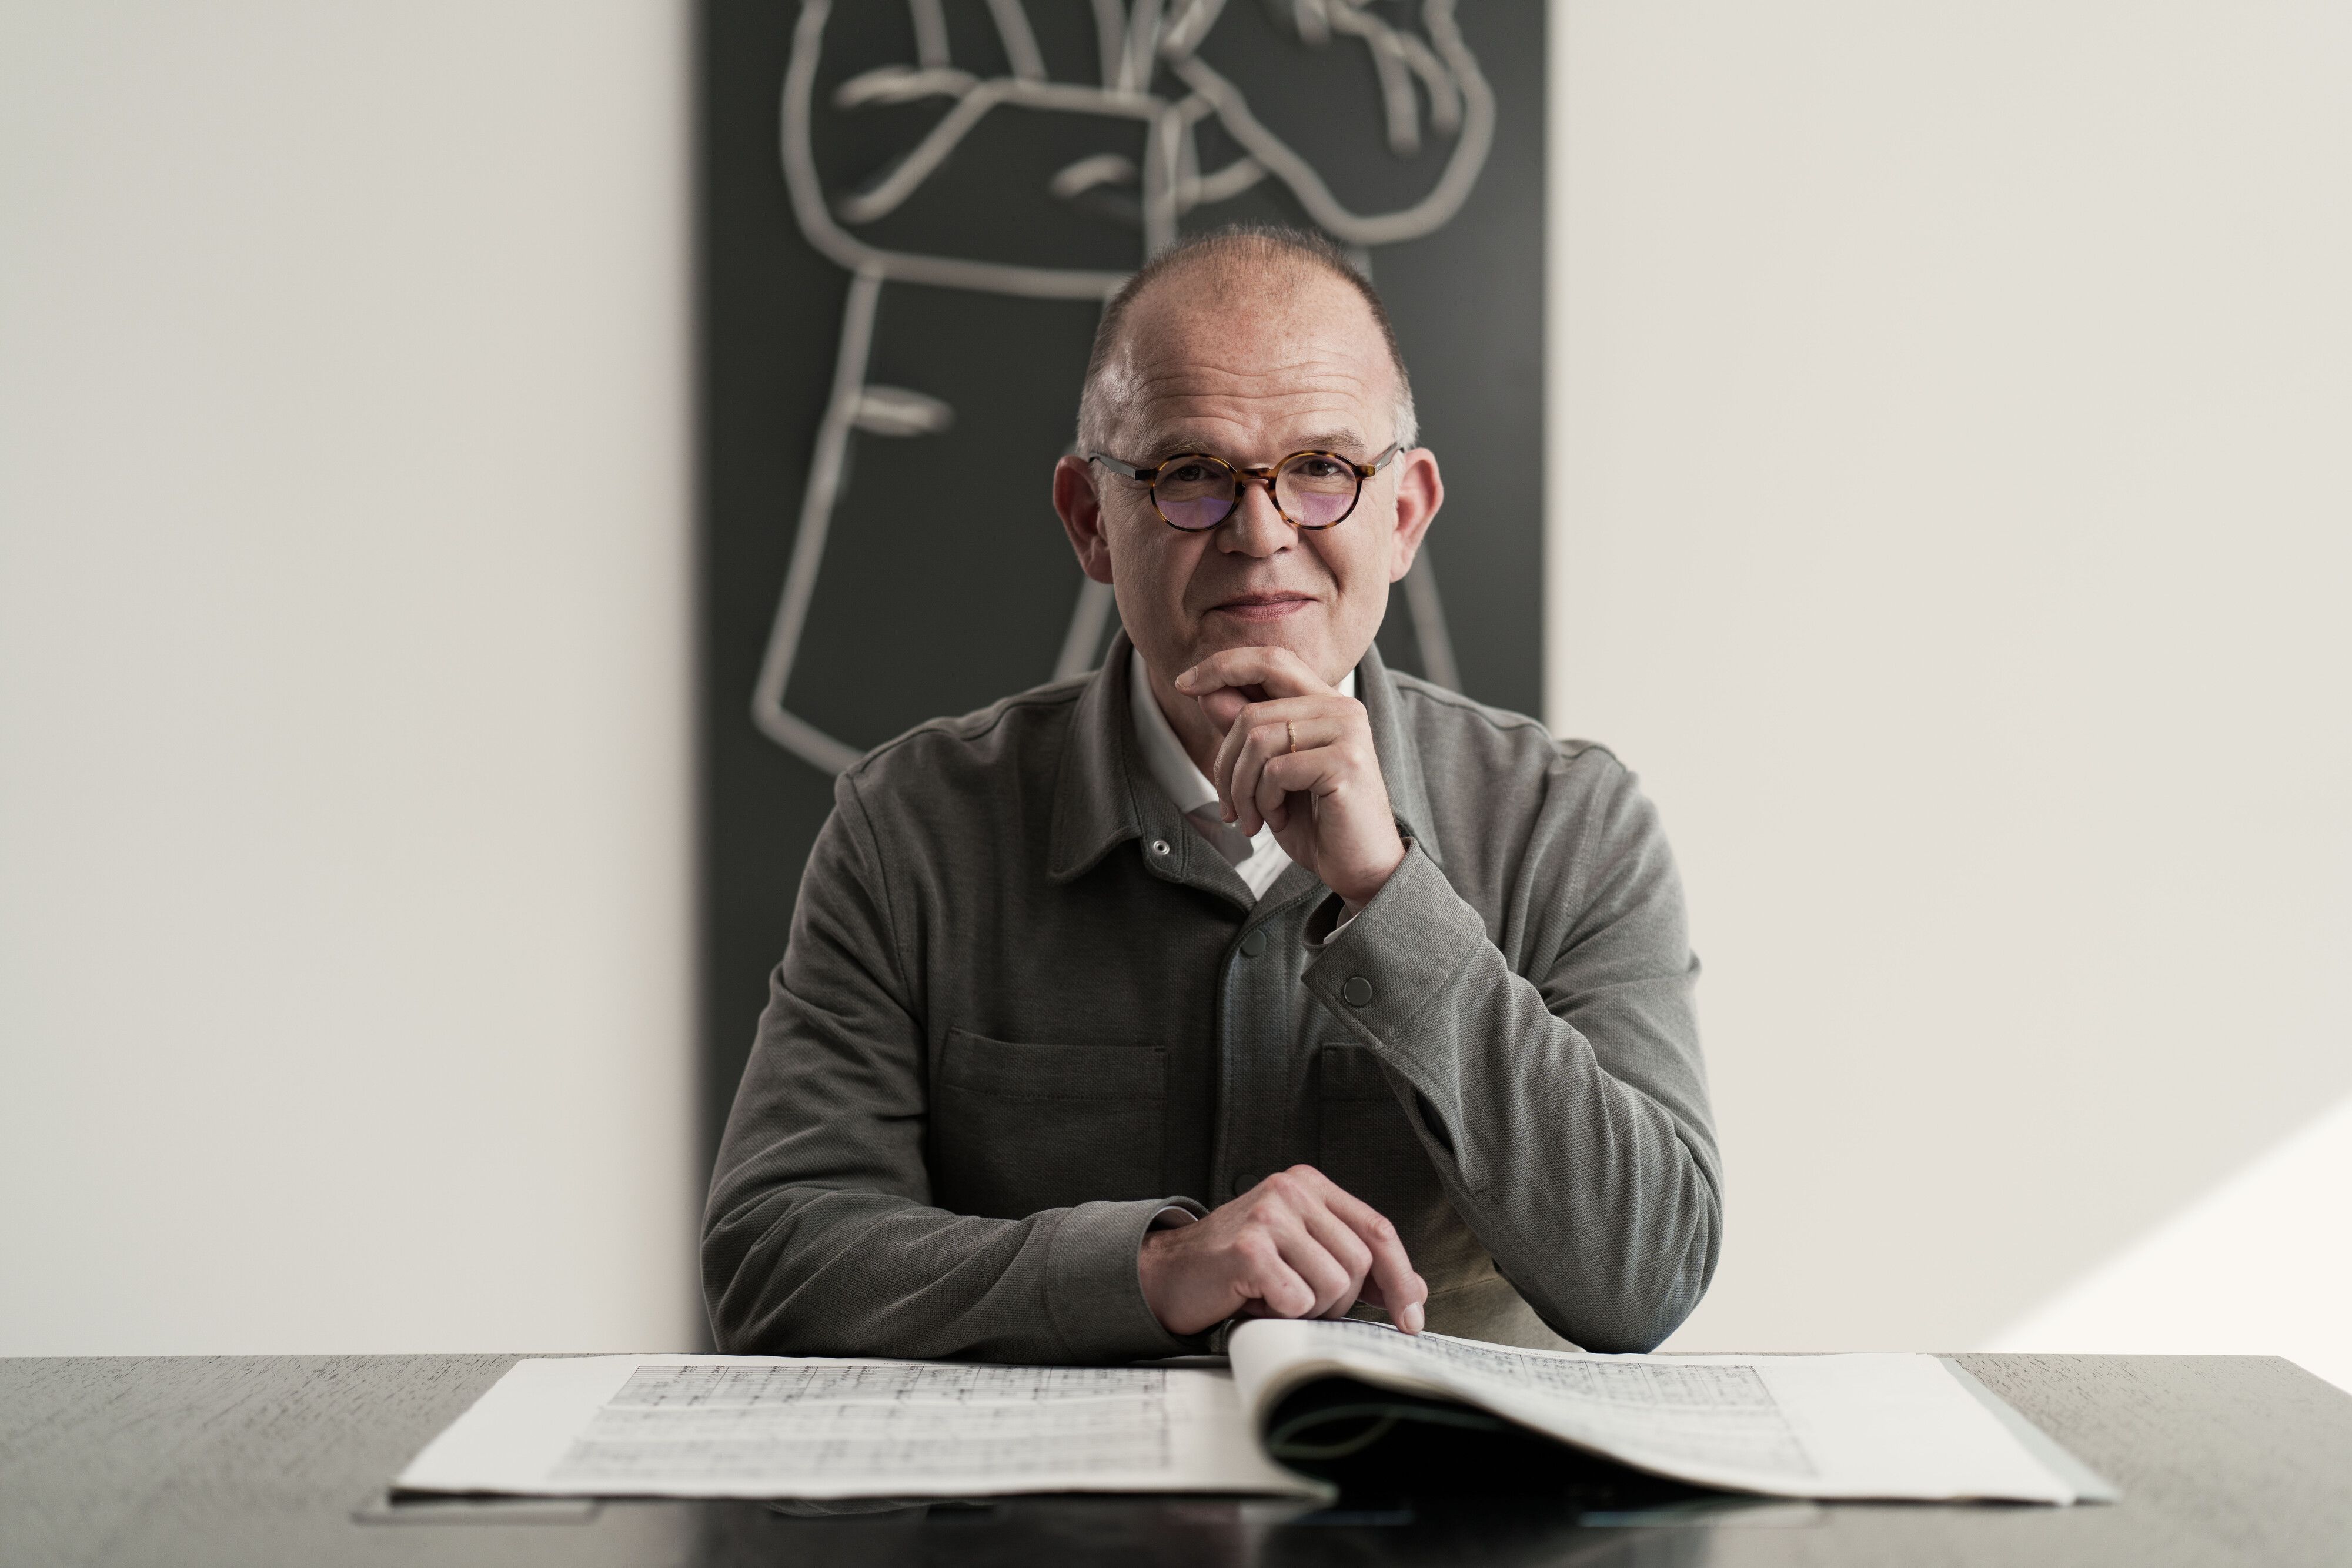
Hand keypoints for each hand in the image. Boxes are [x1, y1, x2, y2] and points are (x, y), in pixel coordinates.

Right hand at [1138, 1165, 1427, 1337]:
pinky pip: (1297, 1300)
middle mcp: (1292, 1189)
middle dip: (1340, 1301)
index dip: (1401, 1278)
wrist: (1169, 1274)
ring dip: (1309, 1309)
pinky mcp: (1248, 1247)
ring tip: (1275, 1297)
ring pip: (1332, 1284)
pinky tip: (1257, 1300)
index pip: (1378, 1230)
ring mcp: (1268, 1214)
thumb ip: (1356, 1265)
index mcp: (1310, 1185)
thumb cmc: (1240, 1268)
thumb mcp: (1303, 1254)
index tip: (1411, 1319)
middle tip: (1301, 1302)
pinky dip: (1282, 1313)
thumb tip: (1416, 1292)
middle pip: (1359, 1263)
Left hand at [1174, 646, 1406, 910]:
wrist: (1359, 868)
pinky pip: (1276, 770)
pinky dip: (1263, 801)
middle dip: (1224, 762)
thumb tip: (1207, 692)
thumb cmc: (1314, 821)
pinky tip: (1275, 821)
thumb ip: (1244, 731)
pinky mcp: (1346, 761)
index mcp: (1324, 702)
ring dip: (1241, 788)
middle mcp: (1341, 707)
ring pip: (1258, 740)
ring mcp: (1347, 731)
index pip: (1270, 660)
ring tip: (1252, 818)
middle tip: (1227, 804)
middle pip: (1251, 712)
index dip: (1223, 666)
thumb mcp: (1266, 773)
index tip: (1183, 685)